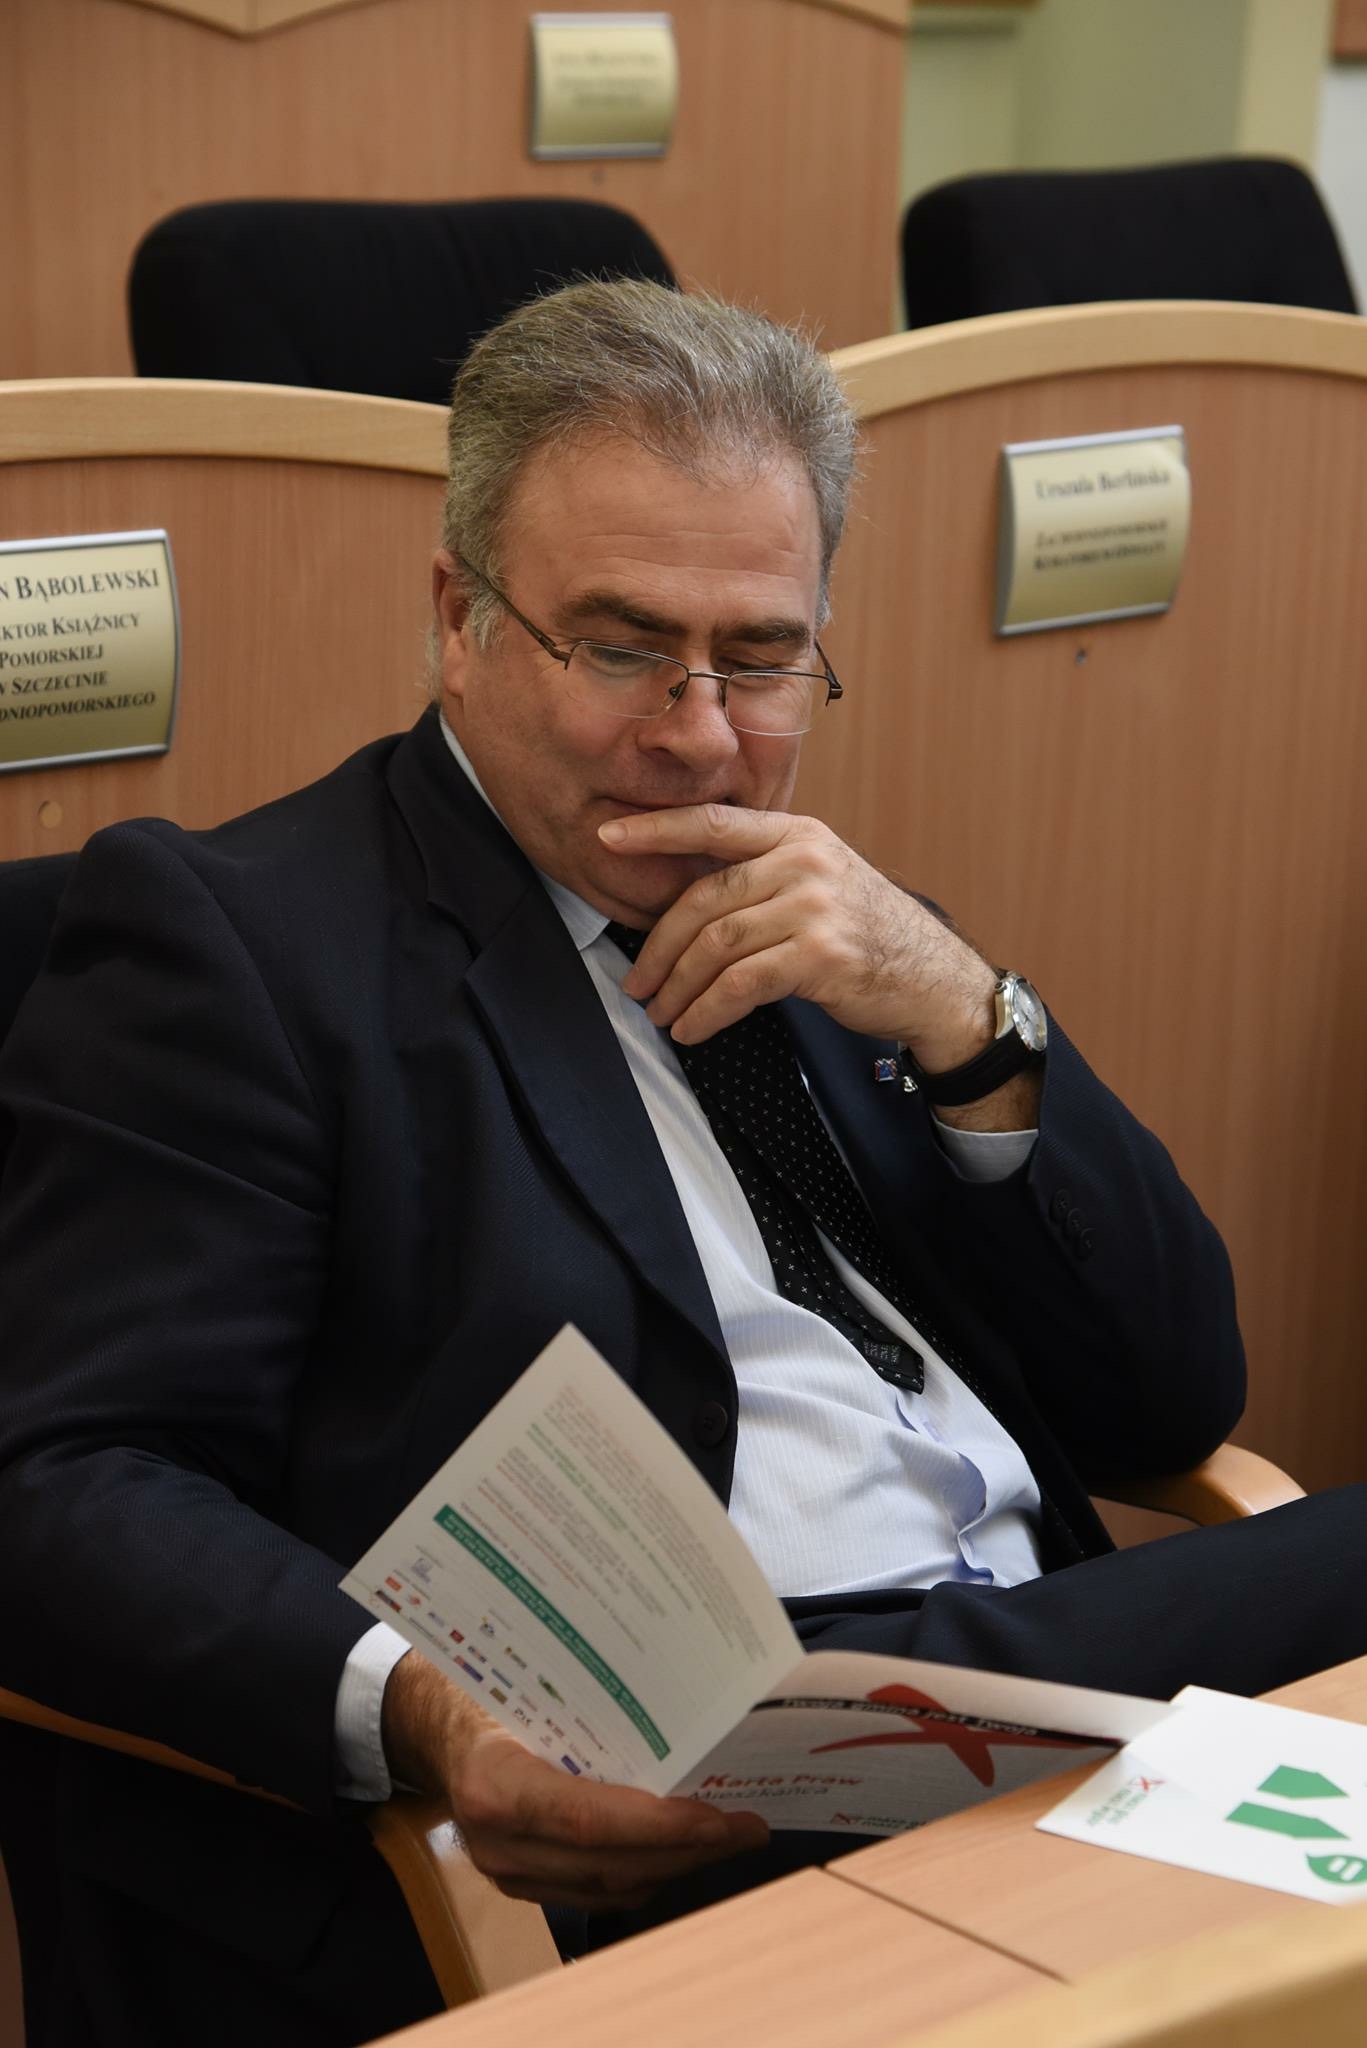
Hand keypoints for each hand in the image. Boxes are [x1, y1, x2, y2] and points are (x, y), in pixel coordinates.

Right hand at [383, 1652, 767, 1909]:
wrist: (432, 1724)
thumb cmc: (486, 1687)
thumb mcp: (528, 1676)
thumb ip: (590, 1699)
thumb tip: (684, 1689)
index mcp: (494, 1783)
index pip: (587, 1819)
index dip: (658, 1827)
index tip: (719, 1819)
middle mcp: (496, 1842)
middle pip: (608, 1867)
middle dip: (688, 1851)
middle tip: (748, 1827)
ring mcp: (506, 1872)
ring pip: (608, 1889)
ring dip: (675, 1867)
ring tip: (729, 1837)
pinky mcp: (520, 1884)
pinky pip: (594, 1892)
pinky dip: (645, 1873)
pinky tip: (682, 1848)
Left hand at [598, 804, 996, 1071]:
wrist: (934, 981)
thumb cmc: (868, 938)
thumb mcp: (821, 884)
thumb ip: (764, 876)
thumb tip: (686, 902)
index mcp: (798, 834)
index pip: (714, 823)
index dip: (655, 829)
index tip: (606, 836)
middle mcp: (805, 861)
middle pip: (704, 899)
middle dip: (659, 946)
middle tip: (636, 982)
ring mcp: (814, 905)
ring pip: (716, 945)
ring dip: (678, 987)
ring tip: (661, 1013)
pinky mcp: (819, 954)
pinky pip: (740, 983)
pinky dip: (707, 1010)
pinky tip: (692, 1028)